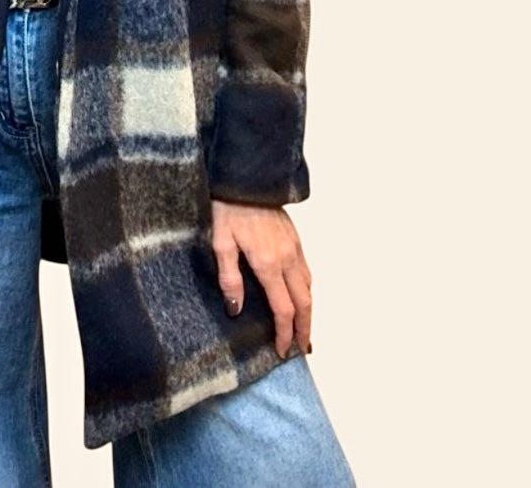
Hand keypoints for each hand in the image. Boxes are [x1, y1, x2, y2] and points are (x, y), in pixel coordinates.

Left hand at [211, 198, 312, 358]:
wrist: (247, 178)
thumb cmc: (228, 209)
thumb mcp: (220, 243)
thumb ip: (229, 278)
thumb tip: (236, 310)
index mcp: (269, 263)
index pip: (283, 308)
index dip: (285, 333)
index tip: (283, 350)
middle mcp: (288, 258)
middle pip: (305, 302)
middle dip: (305, 329)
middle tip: (301, 350)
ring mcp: (295, 248)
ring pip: (309, 287)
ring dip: (309, 312)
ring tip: (304, 330)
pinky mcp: (295, 239)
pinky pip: (307, 272)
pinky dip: (308, 292)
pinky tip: (301, 297)